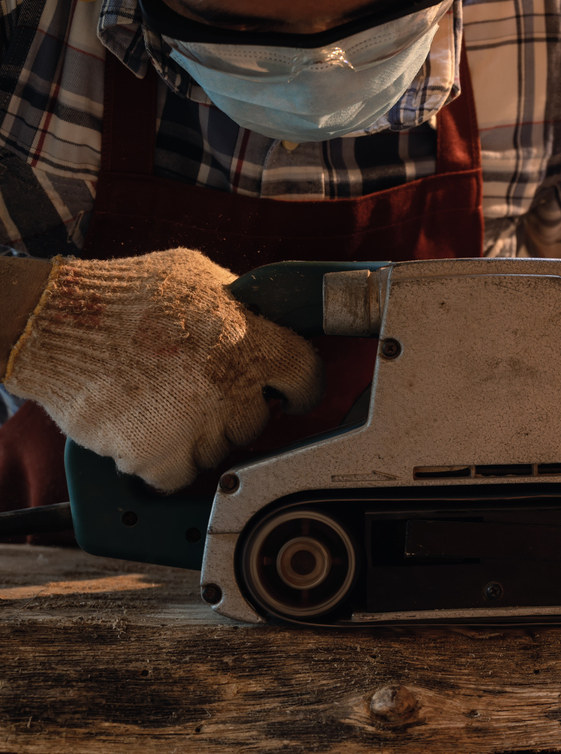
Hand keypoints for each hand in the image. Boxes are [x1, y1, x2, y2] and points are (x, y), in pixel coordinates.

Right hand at [3, 248, 321, 490]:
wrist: (59, 324)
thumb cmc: (127, 295)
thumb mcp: (203, 279)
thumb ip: (244, 307)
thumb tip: (267, 317)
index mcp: (258, 343)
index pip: (307, 378)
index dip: (297, 387)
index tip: (288, 393)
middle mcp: (237, 388)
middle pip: (258, 419)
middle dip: (235, 408)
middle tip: (198, 387)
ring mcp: (202, 427)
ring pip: (219, 449)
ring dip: (197, 434)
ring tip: (161, 399)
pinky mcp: (163, 457)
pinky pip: (180, 474)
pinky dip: (164, 460)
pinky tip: (146, 426)